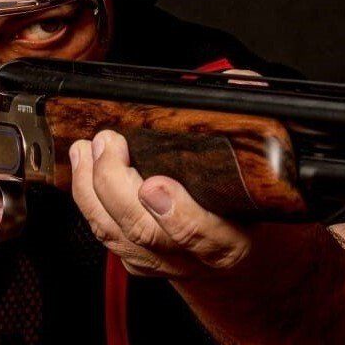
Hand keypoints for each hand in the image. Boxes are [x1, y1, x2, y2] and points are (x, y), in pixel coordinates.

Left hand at [69, 129, 252, 279]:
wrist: (236, 250)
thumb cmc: (246, 204)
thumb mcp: (261, 170)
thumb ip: (248, 122)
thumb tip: (239, 81)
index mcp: (232, 243)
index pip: (205, 237)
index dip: (178, 215)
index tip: (154, 185)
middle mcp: (193, 261)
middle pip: (145, 232)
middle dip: (117, 185)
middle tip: (108, 144)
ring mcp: (160, 264)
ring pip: (115, 234)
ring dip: (92, 190)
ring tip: (86, 149)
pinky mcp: (135, 263)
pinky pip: (103, 235)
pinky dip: (87, 200)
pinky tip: (82, 168)